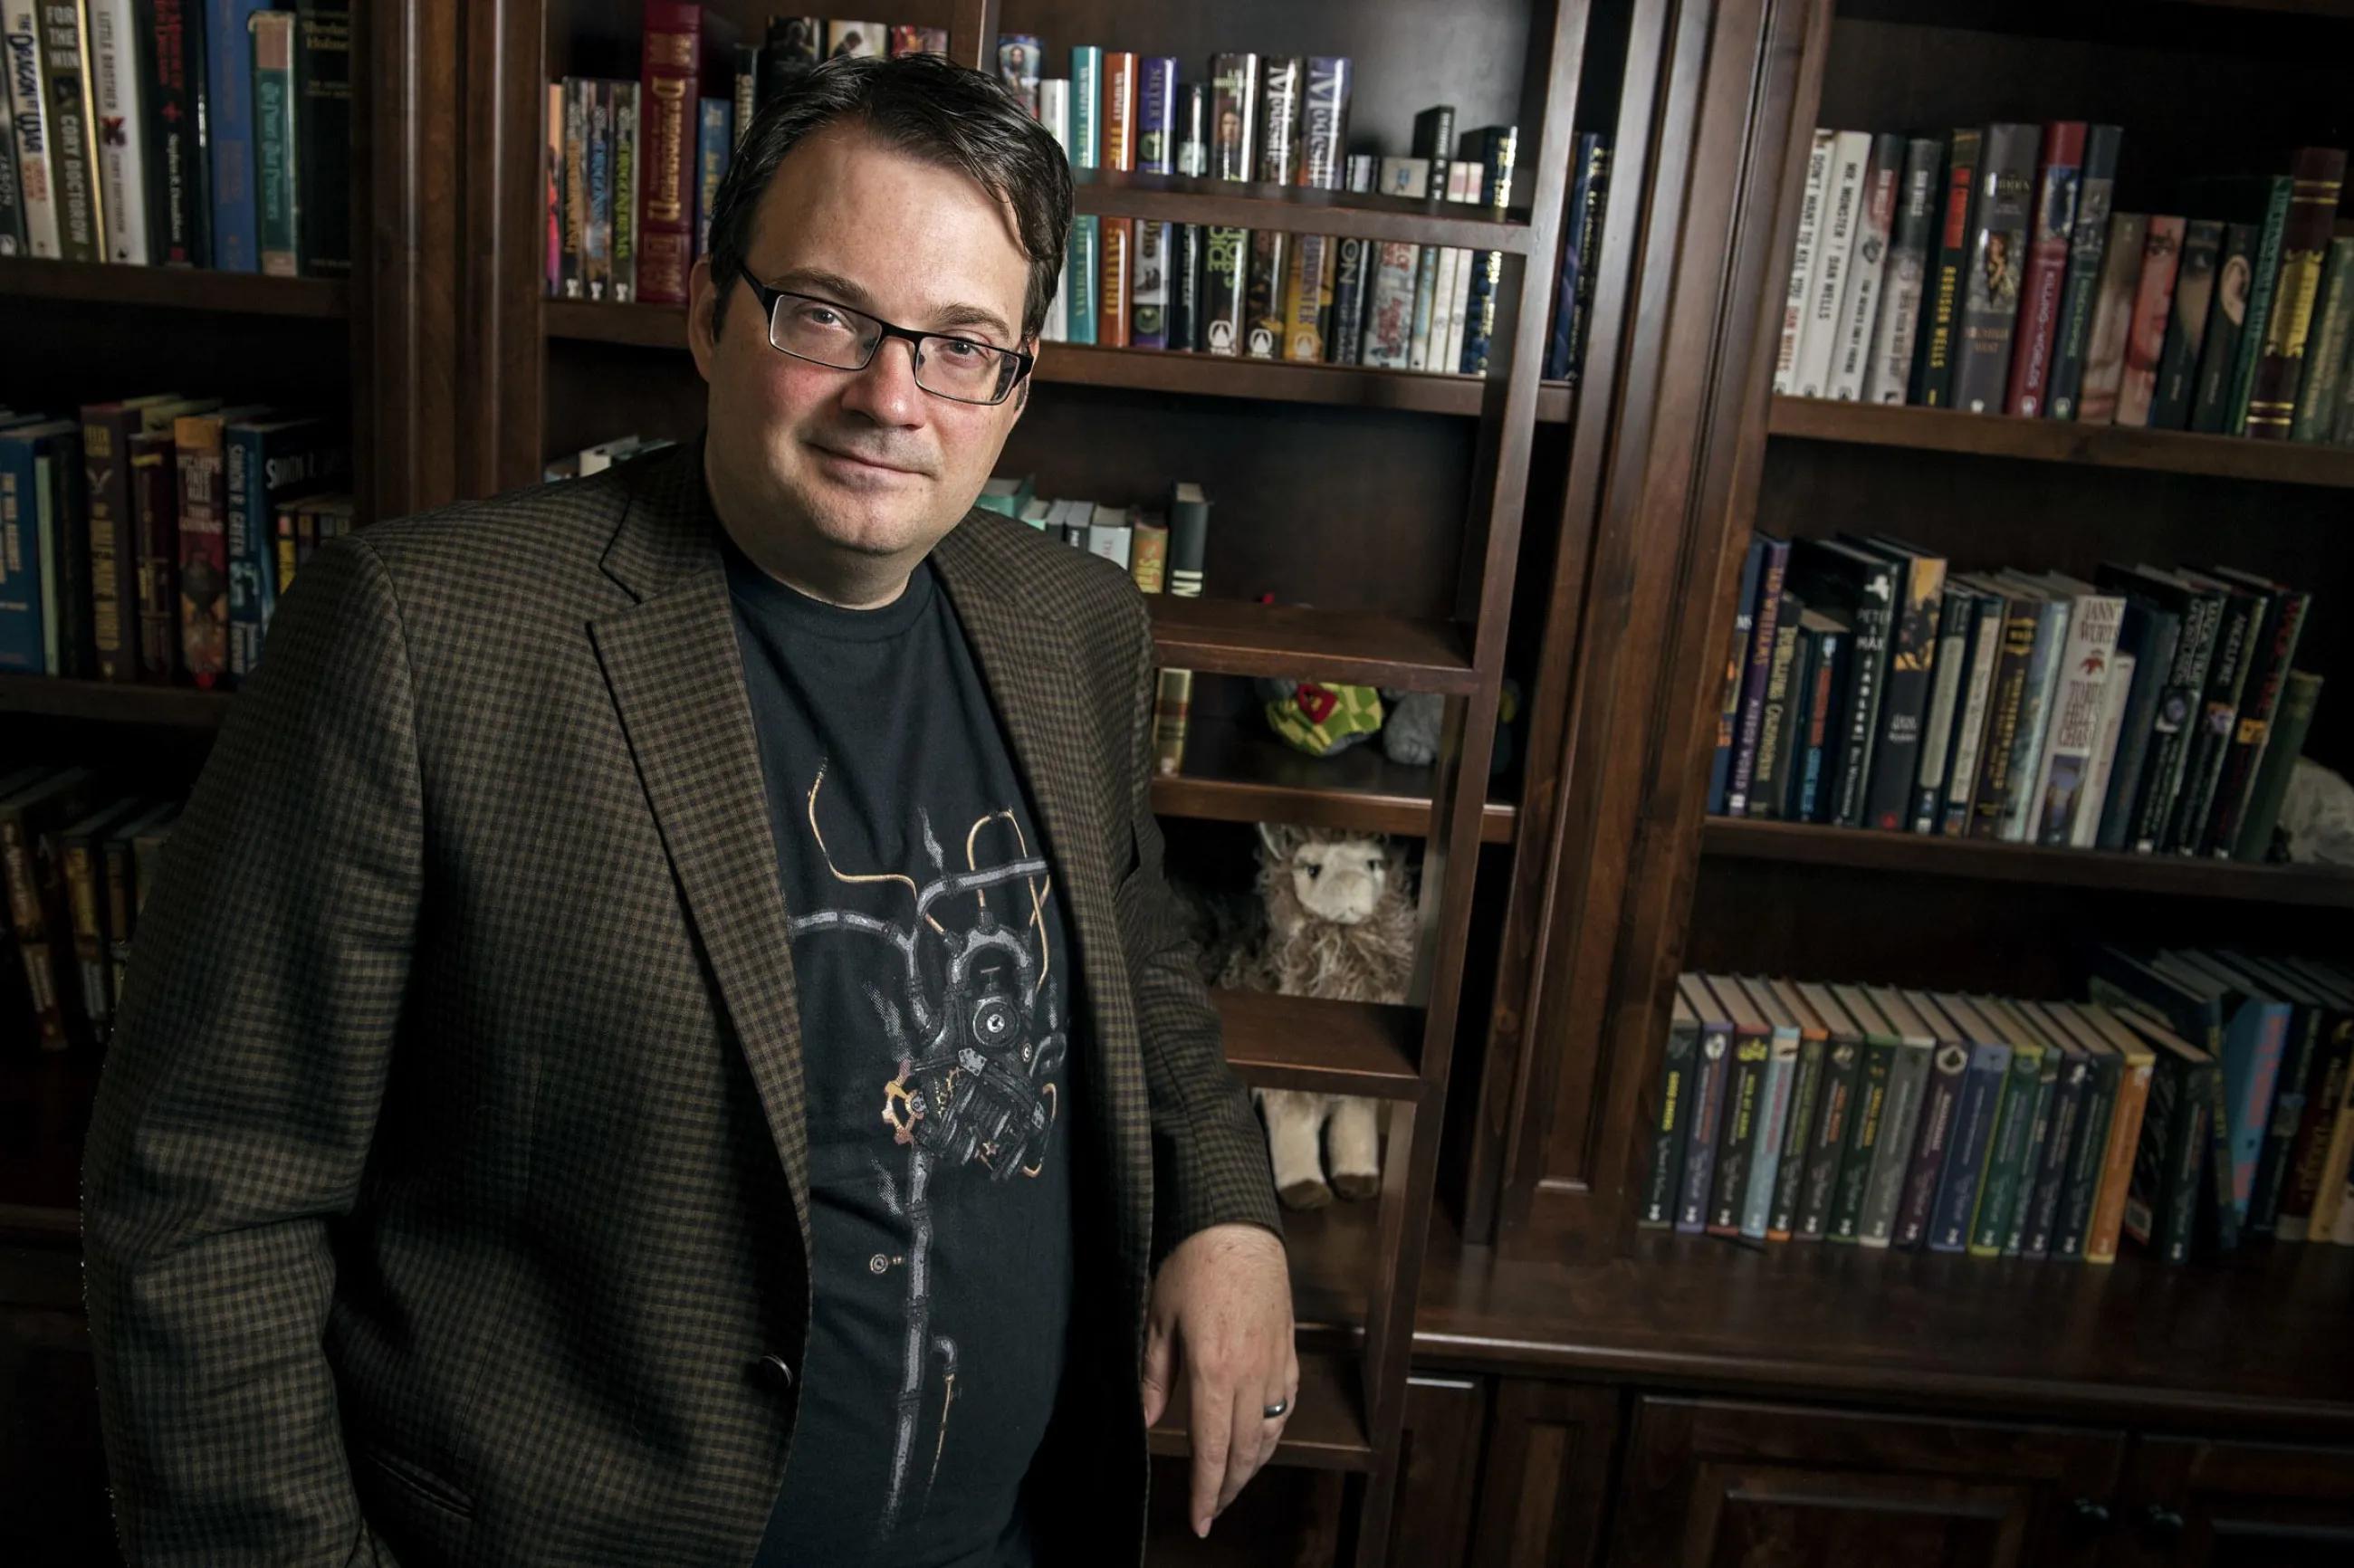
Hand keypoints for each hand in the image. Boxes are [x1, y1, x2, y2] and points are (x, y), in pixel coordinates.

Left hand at [1138, 1223, 1296, 1537]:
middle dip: (1227, 1488)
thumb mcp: (1159, 1319)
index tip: (1200, 1520)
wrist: (1237, 1224)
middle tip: (1212, 1512)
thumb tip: (1145, 1424)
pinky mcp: (1288, 1351)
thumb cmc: (1192, 1264)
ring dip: (1251, 1466)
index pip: (1211, 1449)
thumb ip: (1154, 1377)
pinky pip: (1287, 1406)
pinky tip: (1261, 1440)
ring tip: (1232, 1484)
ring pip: (1270, 1434)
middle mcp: (1251, 1376)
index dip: (1206, 1492)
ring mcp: (1275, 1364)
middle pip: (1244, 1452)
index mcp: (1214, 1371)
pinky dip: (1274, 1432)